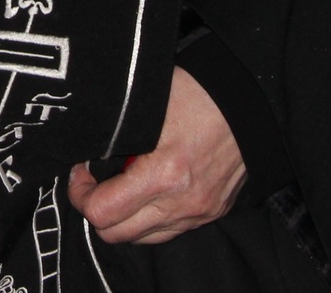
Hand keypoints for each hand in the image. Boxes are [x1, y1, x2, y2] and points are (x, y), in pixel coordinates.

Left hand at [66, 67, 245, 245]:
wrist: (250, 101)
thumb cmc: (198, 93)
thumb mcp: (148, 105)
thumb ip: (116, 134)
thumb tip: (87, 149)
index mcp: (163, 175)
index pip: (102, 212)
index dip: (80, 194)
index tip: (81, 172)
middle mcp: (182, 203)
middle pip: (117, 234)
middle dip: (97, 210)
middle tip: (95, 182)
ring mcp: (199, 212)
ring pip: (143, 238)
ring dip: (124, 219)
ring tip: (122, 187)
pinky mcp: (212, 212)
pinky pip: (169, 230)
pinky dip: (151, 218)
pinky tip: (149, 190)